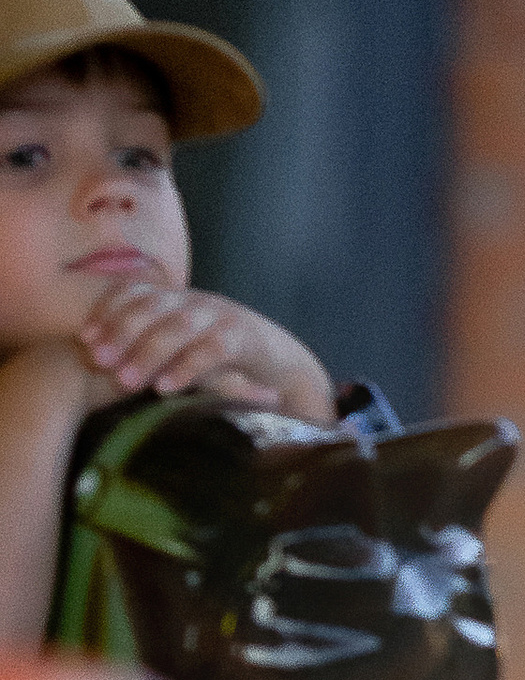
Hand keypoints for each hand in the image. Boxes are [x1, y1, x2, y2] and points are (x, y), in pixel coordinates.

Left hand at [73, 282, 332, 419]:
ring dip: (149, 351)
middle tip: (98, 359)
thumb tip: (98, 363)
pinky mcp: (247, 338)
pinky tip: (166, 388)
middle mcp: (199, 302)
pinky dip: (188, 367)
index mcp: (180, 300)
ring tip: (126, 381)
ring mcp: (224, 317)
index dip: (108, 311)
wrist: (284, 368)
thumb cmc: (223, 364)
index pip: (137, 292)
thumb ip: (150, 348)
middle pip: (154, 306)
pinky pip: (214, 349)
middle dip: (122, 331)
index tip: (84, 338)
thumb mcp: (182, 350)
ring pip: (180, 325)